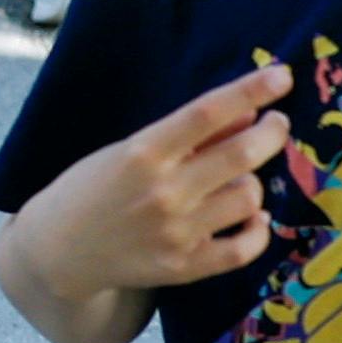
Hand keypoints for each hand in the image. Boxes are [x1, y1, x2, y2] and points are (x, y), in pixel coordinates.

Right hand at [17, 62, 292, 307]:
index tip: (282, 75)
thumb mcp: (129, 151)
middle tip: (276, 124)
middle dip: (272, 132)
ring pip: (249, 197)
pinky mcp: (185, 267)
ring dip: (253, 182)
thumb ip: (187, 137)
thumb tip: (247, 114)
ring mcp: (176, 233)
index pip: (208, 113)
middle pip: (241, 155)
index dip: (251, 91)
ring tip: (239, 178)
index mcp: (143, 153)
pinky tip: (251, 217)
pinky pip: (244, 248)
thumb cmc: (93, 189)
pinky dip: (257, 229)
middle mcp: (163, 192)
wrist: (59, 252)